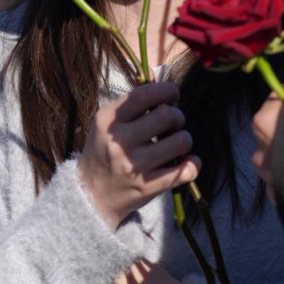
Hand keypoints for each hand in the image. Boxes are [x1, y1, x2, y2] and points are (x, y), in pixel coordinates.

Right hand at [78, 81, 200, 229]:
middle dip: (178, 116)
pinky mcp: (148, 186)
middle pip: (168, 116)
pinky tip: (188, 162)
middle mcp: (120, 142)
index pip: (144, 95)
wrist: (90, 194)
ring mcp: (134, 166)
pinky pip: (185, 170)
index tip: (173, 94)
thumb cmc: (103, 151)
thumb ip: (131, 106)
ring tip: (176, 143)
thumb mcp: (106, 124)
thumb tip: (166, 89)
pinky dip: (192, 164)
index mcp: (108, 121)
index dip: (166, 90)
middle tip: (174, 122)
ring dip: (184, 139)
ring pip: (181, 141)